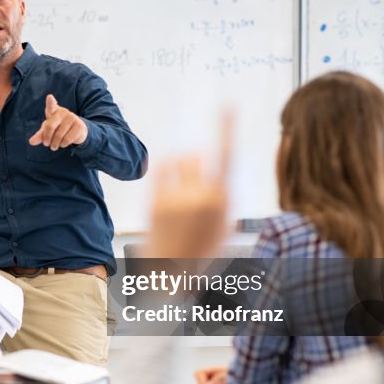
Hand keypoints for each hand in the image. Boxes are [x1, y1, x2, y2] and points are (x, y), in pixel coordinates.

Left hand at [28, 94, 87, 150]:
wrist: (76, 131)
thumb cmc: (58, 128)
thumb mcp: (47, 130)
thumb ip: (40, 135)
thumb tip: (31, 142)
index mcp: (53, 111)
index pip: (51, 105)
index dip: (50, 102)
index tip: (50, 98)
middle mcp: (63, 112)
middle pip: (50, 127)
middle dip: (46, 138)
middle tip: (46, 144)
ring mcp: (72, 118)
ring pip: (59, 136)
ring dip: (55, 144)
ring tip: (54, 146)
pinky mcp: (79, 126)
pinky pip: (67, 140)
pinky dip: (63, 145)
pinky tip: (63, 144)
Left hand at [146, 114, 231, 258]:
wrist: (170, 278)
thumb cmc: (200, 256)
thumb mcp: (224, 230)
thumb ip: (224, 200)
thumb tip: (220, 175)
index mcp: (223, 201)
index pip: (228, 155)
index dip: (227, 127)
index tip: (228, 105)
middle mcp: (200, 196)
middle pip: (198, 155)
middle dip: (198, 159)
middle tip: (196, 173)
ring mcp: (175, 198)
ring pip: (178, 160)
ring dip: (182, 163)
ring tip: (183, 182)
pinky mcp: (155, 202)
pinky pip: (160, 169)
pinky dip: (165, 168)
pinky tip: (168, 178)